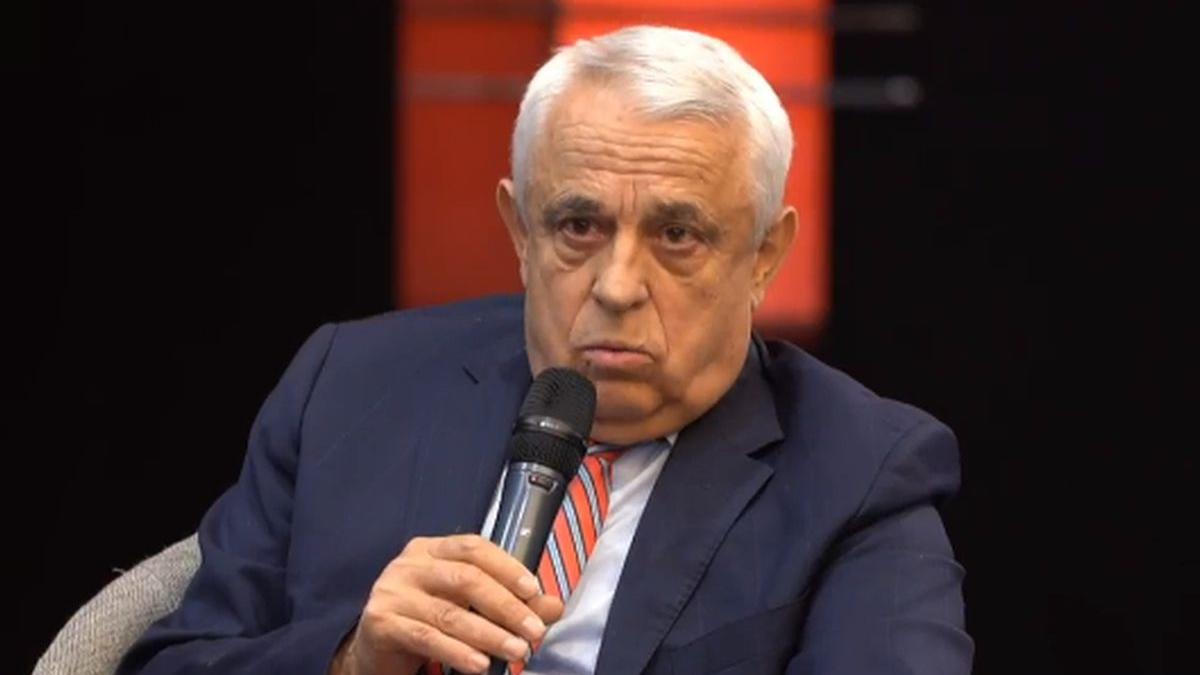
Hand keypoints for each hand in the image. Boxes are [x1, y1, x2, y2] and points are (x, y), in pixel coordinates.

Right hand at [331, 534, 564, 674]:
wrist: (376, 649)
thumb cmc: (426, 619)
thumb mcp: (468, 606)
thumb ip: (509, 602)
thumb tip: (552, 606)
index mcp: (432, 549)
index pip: (474, 548)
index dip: (507, 567)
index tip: (534, 591)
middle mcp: (409, 564)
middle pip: (465, 578)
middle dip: (505, 606)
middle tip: (532, 630)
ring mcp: (392, 591)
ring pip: (449, 613)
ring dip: (488, 635)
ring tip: (515, 652)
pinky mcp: (380, 622)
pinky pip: (426, 637)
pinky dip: (457, 652)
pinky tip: (480, 665)